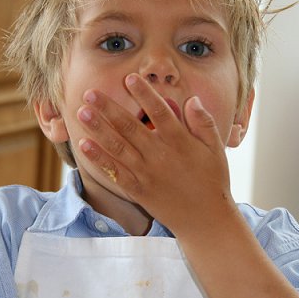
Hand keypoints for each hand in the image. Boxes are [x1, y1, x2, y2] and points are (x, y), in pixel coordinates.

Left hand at [73, 73, 235, 229]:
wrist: (205, 220)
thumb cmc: (212, 180)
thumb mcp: (215, 149)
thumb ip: (203, 123)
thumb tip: (191, 99)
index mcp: (181, 142)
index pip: (160, 112)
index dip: (145, 94)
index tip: (129, 78)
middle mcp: (161, 155)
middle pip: (131, 127)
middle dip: (109, 108)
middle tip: (90, 93)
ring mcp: (147, 173)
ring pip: (118, 146)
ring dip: (98, 128)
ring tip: (82, 112)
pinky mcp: (137, 190)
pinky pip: (114, 171)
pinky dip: (99, 158)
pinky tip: (83, 144)